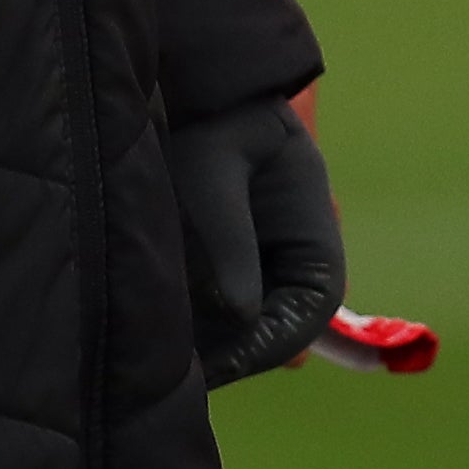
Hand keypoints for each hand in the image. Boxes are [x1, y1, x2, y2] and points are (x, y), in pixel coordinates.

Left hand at [169, 93, 345, 380]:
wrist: (186, 89)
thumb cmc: (207, 119)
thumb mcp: (215, 170)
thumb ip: (231, 239)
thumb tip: (242, 313)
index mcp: (310, 228)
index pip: (312, 306)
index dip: (272, 343)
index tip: (225, 364)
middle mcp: (289, 256)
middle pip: (274, 327)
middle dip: (232, 354)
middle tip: (180, 380)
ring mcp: (254, 266)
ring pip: (240, 328)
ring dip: (208, 348)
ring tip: (159, 368)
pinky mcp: (217, 271)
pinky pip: (214, 316)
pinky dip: (192, 334)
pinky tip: (156, 349)